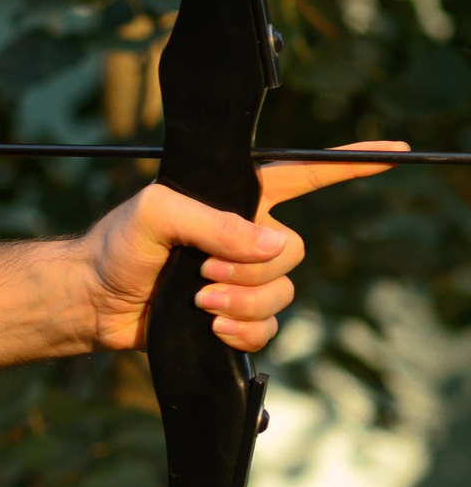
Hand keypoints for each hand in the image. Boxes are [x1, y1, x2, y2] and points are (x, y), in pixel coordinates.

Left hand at [78, 142, 402, 352]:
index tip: (393, 155)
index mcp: (235, 199)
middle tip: (203, 273)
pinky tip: (210, 328)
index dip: (347, 165)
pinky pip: (269, 328)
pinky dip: (244, 331)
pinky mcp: (232, 317)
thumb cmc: (116, 246)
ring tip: (198, 301)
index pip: (302, 175)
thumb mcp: (155, 214)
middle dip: (251, 268)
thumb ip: (211, 221)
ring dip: (243, 302)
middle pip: (294, 250)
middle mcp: (245, 237)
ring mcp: (241, 279)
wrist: (93, 301)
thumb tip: (269, 245)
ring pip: (282, 293)